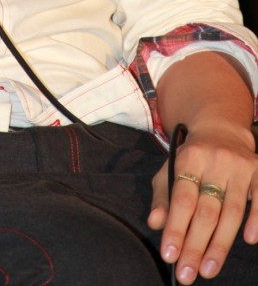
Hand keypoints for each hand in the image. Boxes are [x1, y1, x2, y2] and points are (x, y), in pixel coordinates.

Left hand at [148, 124, 257, 281]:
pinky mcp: (257, 170)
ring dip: (220, 244)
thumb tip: (154, 222)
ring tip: (209, 270)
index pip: (182, 199)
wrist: (220, 130)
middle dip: (196, 245)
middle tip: (188, 273)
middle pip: (206, 210)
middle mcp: (214, 161)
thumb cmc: (192, 157)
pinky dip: (255, 219)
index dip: (175, 228)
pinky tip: (248, 240)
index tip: (169, 255)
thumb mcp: (171, 169)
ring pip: (232, 211)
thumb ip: (162, 196)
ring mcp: (238, 166)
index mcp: (189, 158)